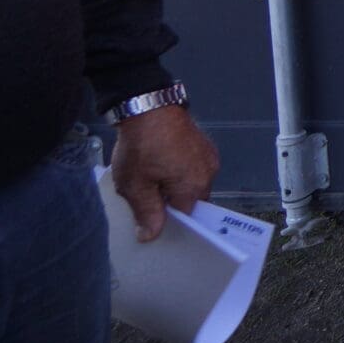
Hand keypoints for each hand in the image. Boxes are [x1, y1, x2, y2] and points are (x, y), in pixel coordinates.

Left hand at [107, 104, 220, 241]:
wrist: (149, 106)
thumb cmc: (141, 147)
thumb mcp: (135, 184)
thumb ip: (146, 212)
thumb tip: (151, 236)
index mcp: (194, 187)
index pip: (186, 217)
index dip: (167, 219)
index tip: (148, 216)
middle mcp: (209, 173)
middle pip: (191, 200)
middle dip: (171, 201)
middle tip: (145, 192)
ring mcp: (209, 156)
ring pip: (193, 182)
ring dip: (175, 184)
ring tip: (151, 173)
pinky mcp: (204, 144)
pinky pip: (194, 166)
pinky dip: (180, 169)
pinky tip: (161, 160)